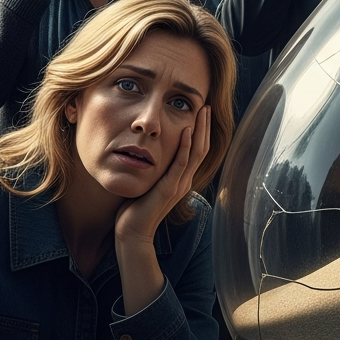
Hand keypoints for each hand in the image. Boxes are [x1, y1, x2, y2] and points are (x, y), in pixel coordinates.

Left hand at [115, 106, 210, 246]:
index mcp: (182, 179)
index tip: (202, 113)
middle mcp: (185, 181)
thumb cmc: (136, 209)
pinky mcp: (169, 188)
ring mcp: (179, 185)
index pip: (199, 151)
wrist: (132, 233)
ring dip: (200, 130)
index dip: (202, 132)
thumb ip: (156, 171)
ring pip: (197, 153)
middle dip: (205, 126)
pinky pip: (181, 163)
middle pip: (203, 148)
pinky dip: (185, 146)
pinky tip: (186, 130)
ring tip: (202, 112)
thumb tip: (150, 154)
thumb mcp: (150, 185)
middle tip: (207, 107)